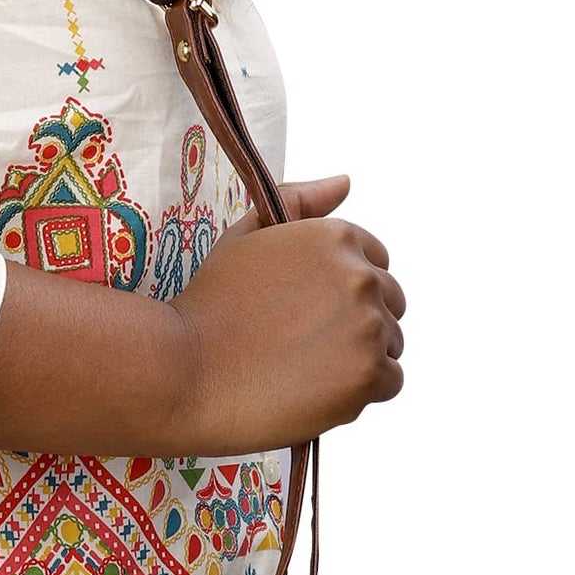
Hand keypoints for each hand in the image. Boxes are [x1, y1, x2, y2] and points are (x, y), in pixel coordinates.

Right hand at [166, 175, 404, 449]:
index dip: (342, 291)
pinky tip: (315, 391)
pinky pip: (390, 382)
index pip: (376, 263)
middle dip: (356, 323)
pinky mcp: (368, 375)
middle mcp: (360, 276)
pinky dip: (360, 392)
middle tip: (302, 346)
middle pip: (390, 303)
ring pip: (391, 344)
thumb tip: (345, 182)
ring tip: (304, 370)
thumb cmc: (208, 307)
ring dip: (359, 358)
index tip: (309, 313)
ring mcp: (368, 326)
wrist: (183, 371)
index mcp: (335, 236)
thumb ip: (298, 201)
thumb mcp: (245, 236)